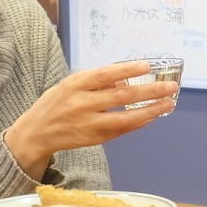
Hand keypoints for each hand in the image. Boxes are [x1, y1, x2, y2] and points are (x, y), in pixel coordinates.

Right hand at [5, 60, 176, 177]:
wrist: (35, 132)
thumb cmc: (56, 102)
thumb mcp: (70, 84)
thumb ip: (97, 81)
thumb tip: (127, 76)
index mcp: (75, 84)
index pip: (105, 74)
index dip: (127, 70)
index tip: (147, 66)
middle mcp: (82, 103)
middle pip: (121, 96)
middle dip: (149, 91)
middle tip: (171, 86)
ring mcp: (89, 124)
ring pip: (125, 118)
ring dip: (150, 111)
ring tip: (168, 103)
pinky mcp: (94, 139)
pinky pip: (121, 131)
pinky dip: (138, 123)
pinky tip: (152, 116)